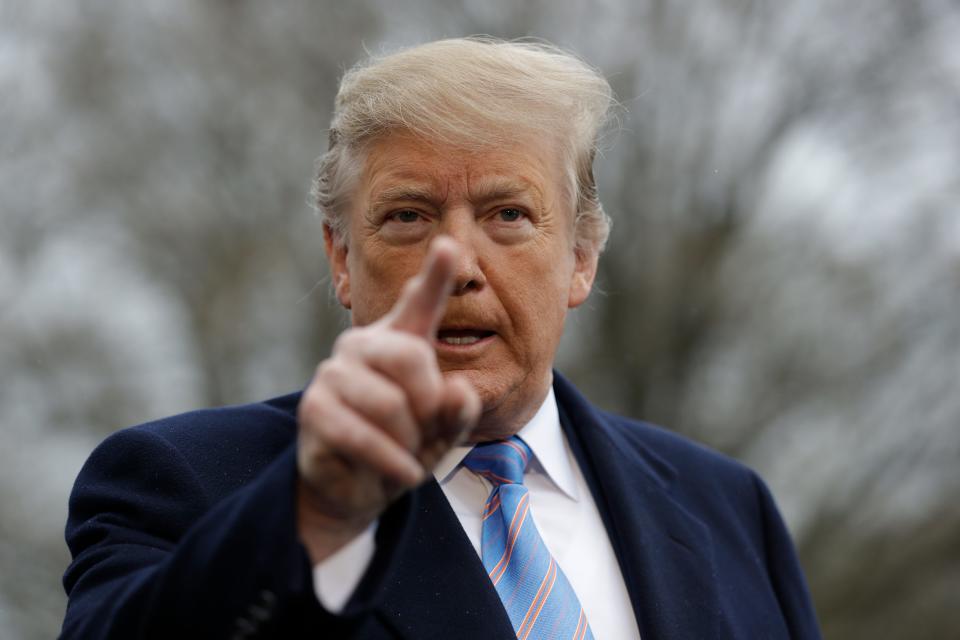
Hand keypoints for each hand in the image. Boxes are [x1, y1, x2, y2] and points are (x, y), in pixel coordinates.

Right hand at [296, 237, 480, 562]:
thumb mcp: (444, 429)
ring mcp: (334, 373)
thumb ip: (458, 409)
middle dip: (429, 405)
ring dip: (408, 442)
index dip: (436, 274)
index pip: (420, 301)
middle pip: (411, 356)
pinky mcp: (315, 408)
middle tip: (425, 432)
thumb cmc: (406, 444)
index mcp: (401, 341)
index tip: (450, 246)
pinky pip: (361, 435)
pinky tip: (402, 474)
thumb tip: (458, 391)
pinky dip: (390, 461)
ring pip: (389, 404)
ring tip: (406, 454)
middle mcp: (363, 345)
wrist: (360, 487)